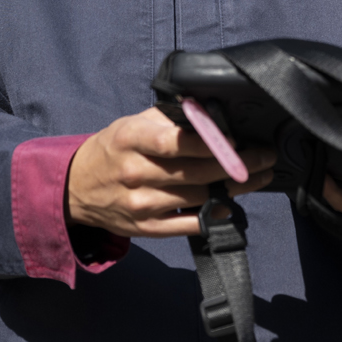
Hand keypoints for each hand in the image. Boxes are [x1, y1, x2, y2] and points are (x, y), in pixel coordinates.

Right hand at [66, 107, 275, 238]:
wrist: (76, 189)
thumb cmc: (112, 150)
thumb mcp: (131, 124)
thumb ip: (167, 119)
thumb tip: (208, 112)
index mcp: (130, 139)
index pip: (174, 141)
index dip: (210, 142)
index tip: (239, 139)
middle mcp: (135, 173)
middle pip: (195, 172)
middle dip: (237, 165)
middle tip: (265, 157)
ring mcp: (141, 204)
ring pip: (198, 198)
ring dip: (235, 189)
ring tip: (259, 177)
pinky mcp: (147, 228)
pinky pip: (189, 224)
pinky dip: (214, 215)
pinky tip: (232, 205)